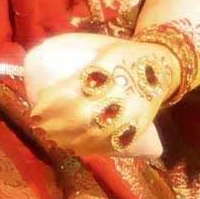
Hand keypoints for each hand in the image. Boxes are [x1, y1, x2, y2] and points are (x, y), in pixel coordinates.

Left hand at [28, 33, 179, 156]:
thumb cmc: (123, 55)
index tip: (37, 106)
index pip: (77, 88)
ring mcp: (132, 113)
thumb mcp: (100, 50)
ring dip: (68, 139)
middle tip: (38, 125)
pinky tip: (73, 148)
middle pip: (84, 115)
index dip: (54, 101)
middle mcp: (123, 92)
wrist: (162, 67)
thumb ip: (75, 60)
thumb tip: (36, 65)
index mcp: (111, 68)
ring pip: (96, 134)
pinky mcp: (138, 128)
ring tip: (51, 137)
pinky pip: (113, 145)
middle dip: (56, 124)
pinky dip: (89, 149)